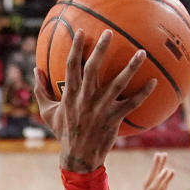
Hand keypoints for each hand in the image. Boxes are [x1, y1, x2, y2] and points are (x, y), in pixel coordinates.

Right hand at [34, 29, 156, 172]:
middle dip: (101, 49)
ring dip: (131, 67)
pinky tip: (154, 81)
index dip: (76, 48)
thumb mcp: (48, 112)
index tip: (81, 32)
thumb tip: (35, 69)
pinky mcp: (114, 118)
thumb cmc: (64, 133)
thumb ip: (40, 90)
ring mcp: (101, 108)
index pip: (71, 66)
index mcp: (70, 94)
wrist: (79, 157)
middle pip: (93, 69)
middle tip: (110, 32)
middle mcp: (86, 98)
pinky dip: (144, 93)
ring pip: (118, 84)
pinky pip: (132, 103)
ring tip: (142, 52)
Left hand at [138, 151, 174, 189]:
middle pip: (150, 181)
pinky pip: (160, 188)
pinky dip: (165, 180)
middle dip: (155, 168)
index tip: (167, 170)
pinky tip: (171, 171)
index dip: (160, 180)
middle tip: (160, 155)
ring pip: (153, 182)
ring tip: (163, 155)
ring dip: (158, 169)